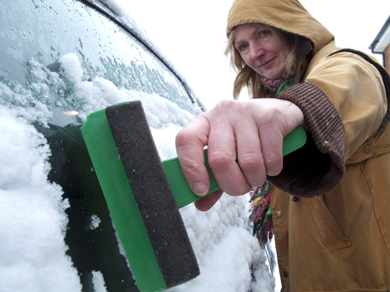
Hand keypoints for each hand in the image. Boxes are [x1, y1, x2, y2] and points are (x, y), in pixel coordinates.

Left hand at [176, 98, 303, 210]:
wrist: (280, 115)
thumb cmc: (245, 139)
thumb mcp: (225, 154)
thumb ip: (213, 178)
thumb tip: (201, 205)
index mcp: (204, 123)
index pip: (186, 140)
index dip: (191, 168)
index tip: (201, 190)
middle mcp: (222, 114)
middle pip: (220, 159)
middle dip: (233, 185)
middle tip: (241, 187)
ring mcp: (247, 112)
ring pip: (249, 162)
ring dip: (255, 179)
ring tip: (257, 174)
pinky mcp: (271, 117)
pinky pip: (271, 158)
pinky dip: (272, 170)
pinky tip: (271, 164)